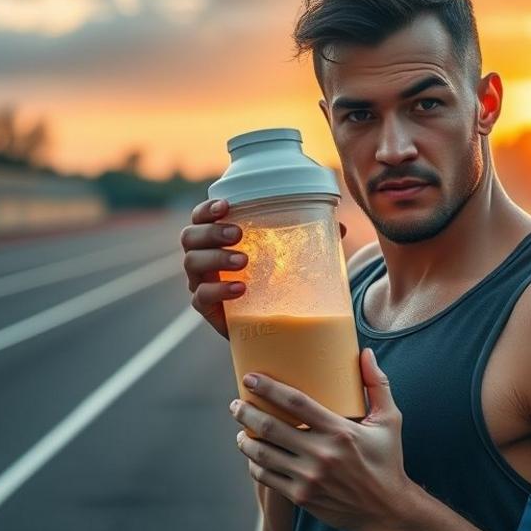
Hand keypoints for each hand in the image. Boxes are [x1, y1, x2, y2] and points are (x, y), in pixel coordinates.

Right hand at [180, 198, 347, 337]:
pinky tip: (240, 288)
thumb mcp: (291, 259)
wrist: (271, 325)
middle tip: (239, 234)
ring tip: (245, 261)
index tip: (226, 205)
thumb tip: (340, 227)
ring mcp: (202, 282)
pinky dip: (219, 289)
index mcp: (219, 238)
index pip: (202, 217)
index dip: (207, 208)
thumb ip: (310, 241)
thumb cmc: (276, 281)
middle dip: (211, 231)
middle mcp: (204, 257)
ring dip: (217, 257)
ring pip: (192, 262)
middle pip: (190, 236)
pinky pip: (201, 297)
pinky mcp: (207, 308)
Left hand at [230, 347, 411, 530]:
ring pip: (262, 454)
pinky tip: (253, 456)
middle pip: (270, 427)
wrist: (387, 510)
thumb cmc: (387, 460)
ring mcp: (308, 478)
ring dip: (244, 439)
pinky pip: (267, 478)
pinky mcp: (301, 497)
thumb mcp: (389, 420)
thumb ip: (378, 384)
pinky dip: (255, 464)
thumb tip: (365, 353)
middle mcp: (321, 454)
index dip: (268, 388)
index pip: (296, 402)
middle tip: (236, 404)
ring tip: (240, 429)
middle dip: (246, 412)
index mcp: (340, 431)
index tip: (251, 378)